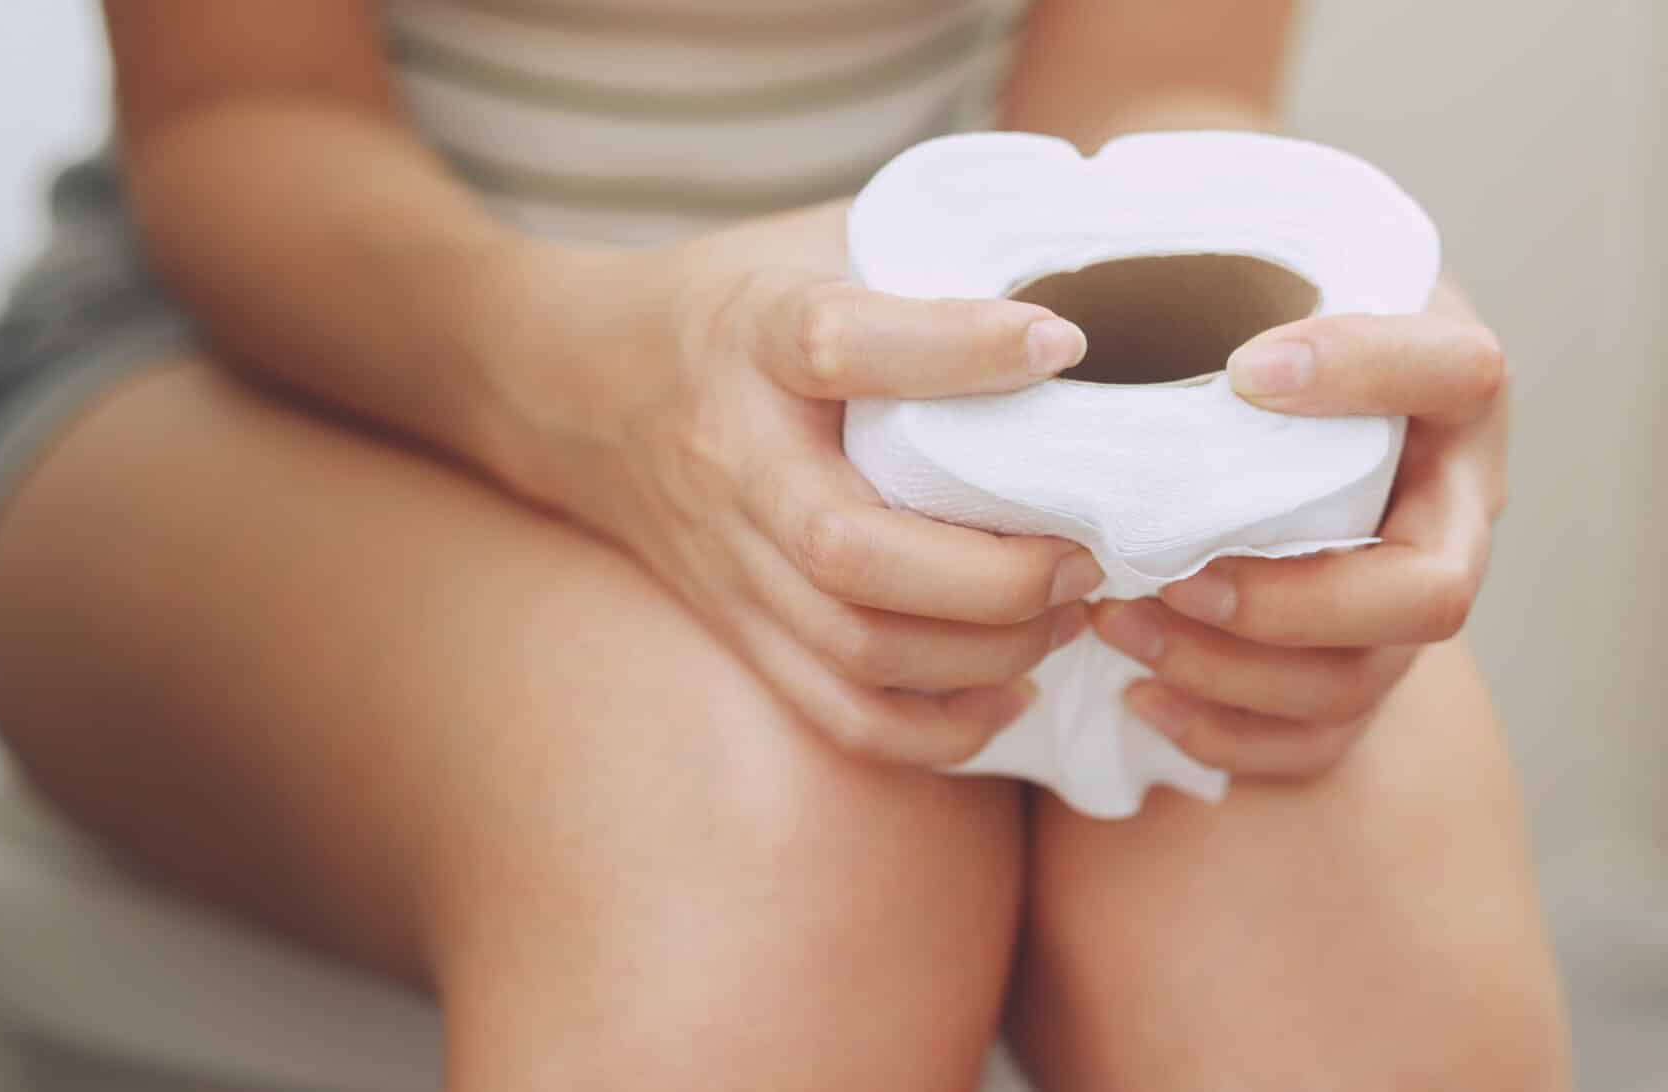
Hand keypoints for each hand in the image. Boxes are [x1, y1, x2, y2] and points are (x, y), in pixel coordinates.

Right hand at [483, 203, 1102, 764]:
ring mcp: (732, 558)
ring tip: (1070, 613)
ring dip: (986, 650)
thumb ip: (927, 250)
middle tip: (1089, 550)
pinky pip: (839, 714)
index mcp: (753, 338)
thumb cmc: (732, 306)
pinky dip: (939, 727)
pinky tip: (1014, 688)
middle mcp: (735, 458)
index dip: (957, 348)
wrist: (576, 388)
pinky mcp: (742, 626)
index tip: (1063, 343)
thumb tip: (1091, 266)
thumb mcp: (812, 241)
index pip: (843, 343)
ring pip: (857, 647)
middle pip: (852, 546)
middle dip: (997, 570)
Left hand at [1090, 281, 1508, 778]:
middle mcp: (1456, 505)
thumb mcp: (1279, 245)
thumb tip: (1104, 204)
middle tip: (1176, 572)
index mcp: (1454, 386)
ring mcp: (1409, 597)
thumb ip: (1240, 234)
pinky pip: (1320, 739)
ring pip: (1362, 681)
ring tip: (1115, 623)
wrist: (1277, 368)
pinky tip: (1140, 694)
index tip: (1245, 365)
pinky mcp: (1359, 662)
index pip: (1453, 374)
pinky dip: (1227, 735)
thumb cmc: (1272, 298)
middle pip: (1431, 594)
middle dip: (1297, 602)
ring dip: (1232, 672)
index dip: (1365, 376)